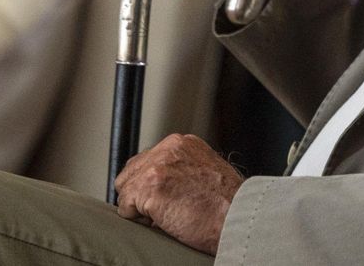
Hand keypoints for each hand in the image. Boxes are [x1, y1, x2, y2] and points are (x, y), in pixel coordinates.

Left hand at [114, 134, 242, 253]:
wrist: (237, 217)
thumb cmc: (227, 205)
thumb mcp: (206, 172)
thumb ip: (182, 168)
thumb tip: (160, 185)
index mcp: (183, 143)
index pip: (147, 159)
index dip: (149, 184)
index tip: (162, 198)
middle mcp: (169, 148)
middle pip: (131, 171)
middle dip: (140, 193)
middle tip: (163, 210)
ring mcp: (157, 166)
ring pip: (125, 188)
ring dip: (139, 207)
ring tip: (166, 215)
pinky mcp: (149, 187)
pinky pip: (125, 208)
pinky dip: (138, 220)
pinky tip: (162, 220)